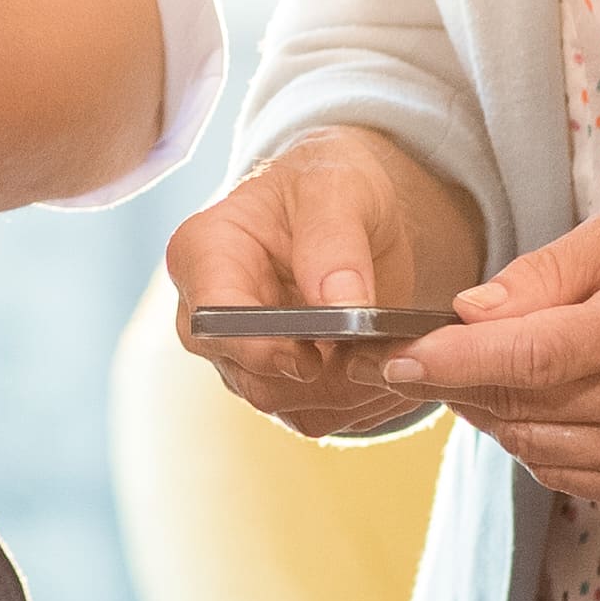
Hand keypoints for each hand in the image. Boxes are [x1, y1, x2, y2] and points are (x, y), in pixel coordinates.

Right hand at [161, 126, 482, 437]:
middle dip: (319, 377)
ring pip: (283, 404)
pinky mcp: (277, 383)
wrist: (349, 210)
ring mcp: (240, 354)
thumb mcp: (338, 189)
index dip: (257, 348)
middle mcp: (208, 313)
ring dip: (346, 392)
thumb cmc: (331, 185)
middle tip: (379, 356)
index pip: (211, 319)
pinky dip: (358, 403)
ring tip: (396, 354)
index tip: (312, 357)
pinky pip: (314, 415)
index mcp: (203, 252)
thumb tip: (340, 308)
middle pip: (246, 375)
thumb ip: (334, 242)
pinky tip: (389, 368)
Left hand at [390, 209, 599, 507]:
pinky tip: (544, 401)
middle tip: (430, 351)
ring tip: (490, 368)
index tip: (399, 357)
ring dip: (494, 412)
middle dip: (461, 381)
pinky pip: (564, 474)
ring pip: (534, 448)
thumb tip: (467, 314)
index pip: (528, 358)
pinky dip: (535, 441)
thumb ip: (539, 276)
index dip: (453, 361)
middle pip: (523, 406)